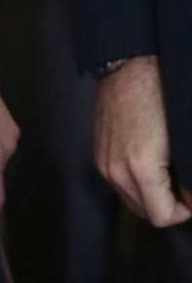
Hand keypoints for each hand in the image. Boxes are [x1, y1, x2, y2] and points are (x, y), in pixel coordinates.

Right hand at [94, 55, 190, 227]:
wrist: (129, 66)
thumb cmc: (160, 92)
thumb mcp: (183, 137)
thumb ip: (188, 173)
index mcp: (141, 167)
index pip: (162, 216)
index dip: (184, 212)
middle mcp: (117, 171)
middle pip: (146, 213)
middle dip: (169, 206)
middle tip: (185, 189)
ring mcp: (105, 164)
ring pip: (132, 201)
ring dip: (152, 197)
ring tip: (169, 176)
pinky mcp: (100, 156)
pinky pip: (121, 184)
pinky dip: (137, 184)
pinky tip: (152, 165)